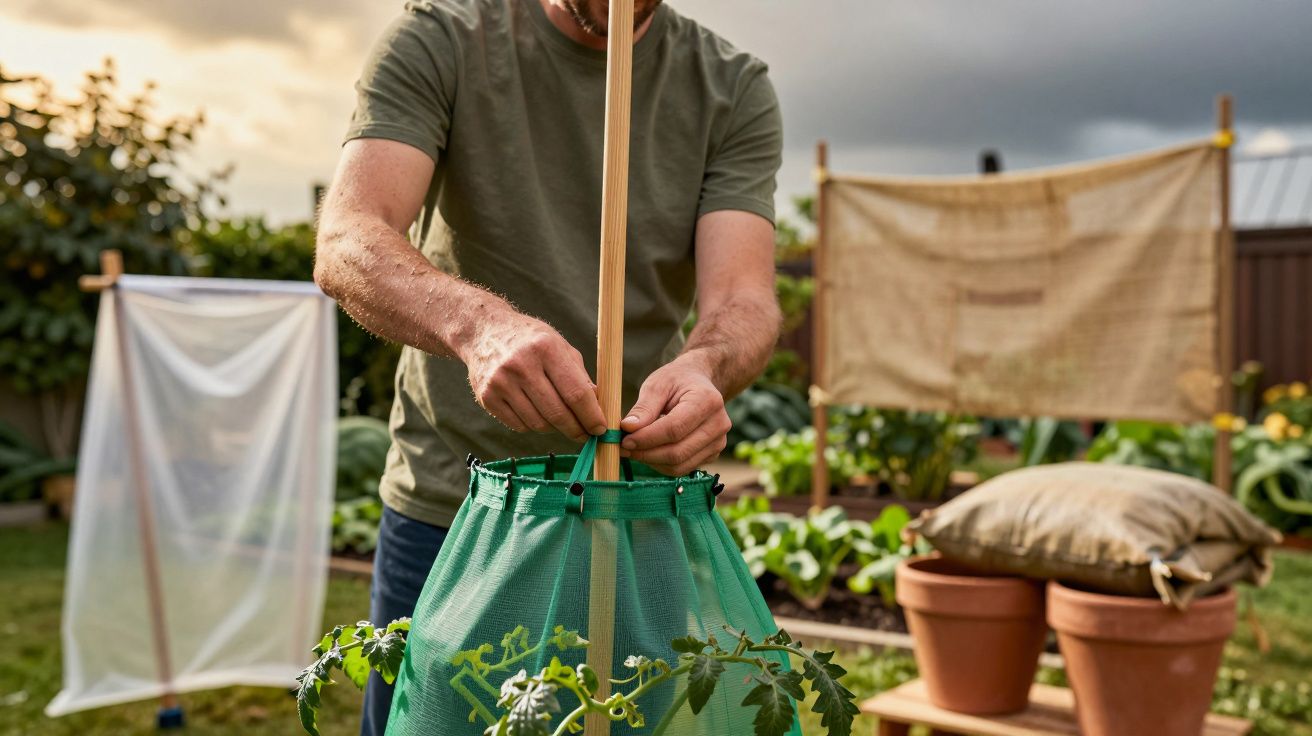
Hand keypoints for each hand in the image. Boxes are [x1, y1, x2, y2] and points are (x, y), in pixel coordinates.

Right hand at [460, 308, 605, 440]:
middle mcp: (521, 365)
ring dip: (554, 428)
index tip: (600, 429)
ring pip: (538, 424)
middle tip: (585, 435)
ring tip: (559, 419)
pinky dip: (533, 426)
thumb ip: (579, 376)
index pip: (576, 393)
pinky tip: (537, 413)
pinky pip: (519, 426)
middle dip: (576, 430)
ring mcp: (501, 382)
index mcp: (546, 348)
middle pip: (557, 413)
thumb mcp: (559, 346)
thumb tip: (598, 409)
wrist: (485, 331)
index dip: (592, 416)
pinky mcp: (487, 397)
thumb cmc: (531, 340)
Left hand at [619, 356, 730, 476]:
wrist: (699, 383)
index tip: (624, 440)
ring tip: (634, 449)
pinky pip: (683, 468)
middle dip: (646, 453)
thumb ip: (643, 408)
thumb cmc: (677, 381)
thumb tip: (628, 428)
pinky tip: (649, 451)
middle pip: (677, 452)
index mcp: (707, 401)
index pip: (674, 429)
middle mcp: (718, 424)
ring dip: (651, 461)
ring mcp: (719, 442)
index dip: (647, 438)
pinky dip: (661, 464)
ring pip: (679, 465)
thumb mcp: (658, 385)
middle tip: (623, 448)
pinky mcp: (712, 454)